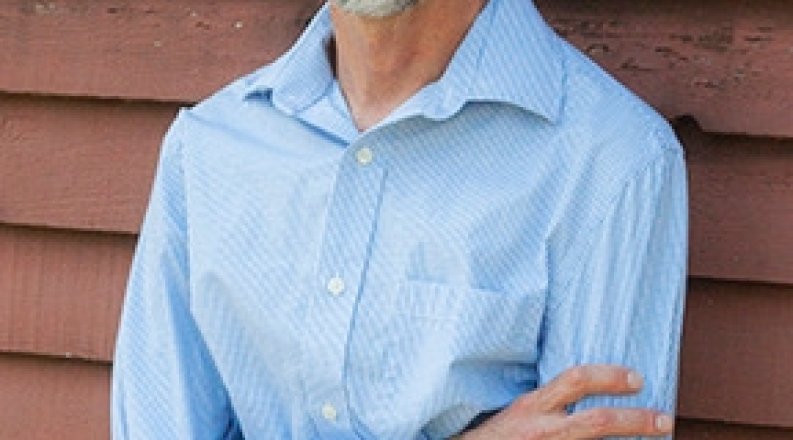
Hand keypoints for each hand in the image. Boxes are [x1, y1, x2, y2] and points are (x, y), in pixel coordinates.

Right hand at [456, 365, 673, 438]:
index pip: (575, 380)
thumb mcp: (519, 411)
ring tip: (658, 437)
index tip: (637, 379)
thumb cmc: (496, 436)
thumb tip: (587, 391)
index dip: (609, 377)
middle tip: (664, 419)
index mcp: (532, 406)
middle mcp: (542, 430)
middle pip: (597, 421)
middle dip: (636, 420)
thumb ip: (550, 402)